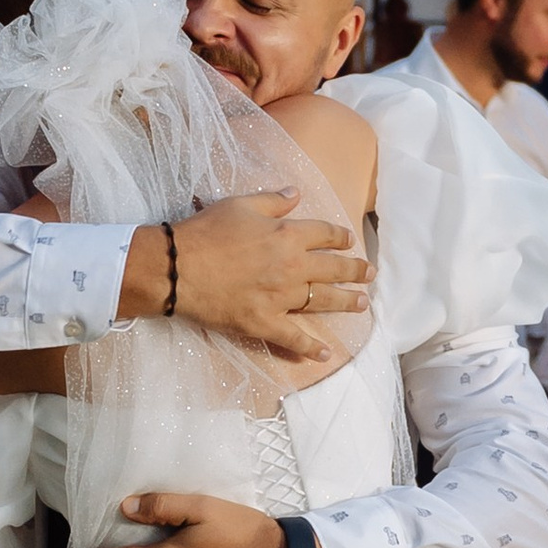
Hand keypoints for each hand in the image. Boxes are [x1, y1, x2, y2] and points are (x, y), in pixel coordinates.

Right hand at [122, 195, 368, 361]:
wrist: (178, 267)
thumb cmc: (206, 231)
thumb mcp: (240, 205)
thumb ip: (272, 201)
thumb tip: (295, 193)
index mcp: (288, 234)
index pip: (325, 234)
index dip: (340, 236)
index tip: (349, 241)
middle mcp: (293, 266)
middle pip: (334, 268)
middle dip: (355, 271)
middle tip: (369, 274)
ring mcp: (282, 297)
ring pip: (324, 301)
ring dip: (346, 302)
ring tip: (362, 304)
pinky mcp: (265, 322)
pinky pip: (294, 338)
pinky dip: (310, 348)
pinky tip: (326, 353)